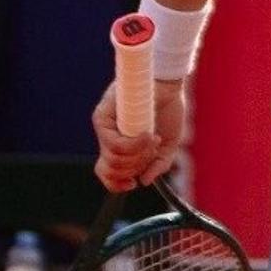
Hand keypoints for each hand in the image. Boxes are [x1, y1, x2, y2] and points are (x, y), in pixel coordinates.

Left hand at [92, 76, 186, 192]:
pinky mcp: (101, 118)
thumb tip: (144, 181)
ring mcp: (104, 128)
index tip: (133, 183)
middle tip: (151, 152)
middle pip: (111, 170)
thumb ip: (158, 165)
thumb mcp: (168, 146)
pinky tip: (148, 134)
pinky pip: (115, 144)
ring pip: (114, 159)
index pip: (107, 174)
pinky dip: (135, 144)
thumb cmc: (168, 111)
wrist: (168, 86)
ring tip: (153, 138)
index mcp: (120, 148)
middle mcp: (109, 139)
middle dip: (134, 168)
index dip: (116, 184)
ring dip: (139, 154)